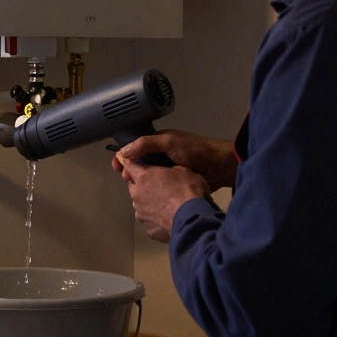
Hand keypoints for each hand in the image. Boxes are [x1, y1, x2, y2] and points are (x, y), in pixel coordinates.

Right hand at [110, 129, 237, 189]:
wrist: (219, 167)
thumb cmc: (195, 150)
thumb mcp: (169, 142)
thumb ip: (146, 144)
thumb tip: (123, 152)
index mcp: (157, 143)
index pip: (135, 148)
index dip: (124, 156)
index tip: (116, 166)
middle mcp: (160, 156)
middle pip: (138, 164)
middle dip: (130, 170)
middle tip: (128, 178)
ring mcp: (166, 170)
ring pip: (147, 176)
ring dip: (139, 181)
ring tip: (136, 187)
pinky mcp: (173, 183)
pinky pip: (157, 186)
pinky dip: (151, 189)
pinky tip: (147, 195)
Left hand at [118, 153, 210, 242]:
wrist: (191, 219)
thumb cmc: (187, 190)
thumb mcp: (183, 170)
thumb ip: (169, 169)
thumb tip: (168, 171)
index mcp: (143, 177)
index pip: (129, 166)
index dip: (132, 165)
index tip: (135, 165)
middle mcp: (136, 195)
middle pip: (134, 187)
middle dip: (142, 186)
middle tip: (158, 187)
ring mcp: (140, 213)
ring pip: (140, 205)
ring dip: (148, 203)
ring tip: (165, 205)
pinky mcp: (147, 229)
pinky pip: (149, 221)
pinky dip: (156, 219)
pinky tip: (168, 218)